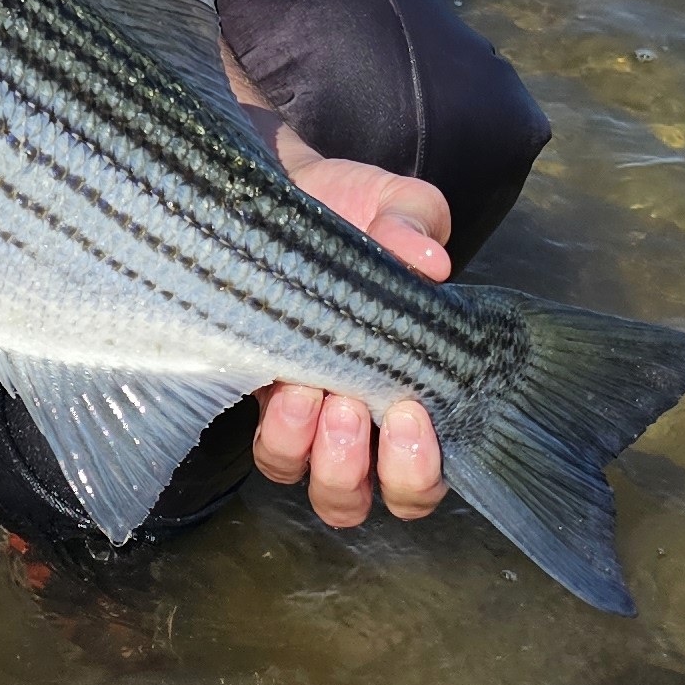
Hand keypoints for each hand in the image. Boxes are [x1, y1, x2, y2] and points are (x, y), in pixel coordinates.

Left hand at [254, 132, 452, 528]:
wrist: (286, 187)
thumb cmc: (355, 210)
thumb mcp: (394, 205)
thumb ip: (416, 223)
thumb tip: (431, 261)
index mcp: (409, 391)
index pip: (426, 473)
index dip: (422, 467)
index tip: (411, 412)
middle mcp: (356, 421)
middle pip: (357, 497)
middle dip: (355, 466)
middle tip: (352, 405)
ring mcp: (301, 414)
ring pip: (303, 478)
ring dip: (309, 449)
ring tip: (310, 391)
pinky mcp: (254, 393)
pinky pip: (266, 443)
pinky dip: (275, 426)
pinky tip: (277, 378)